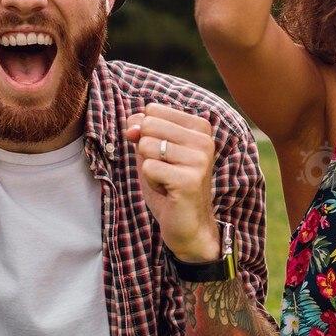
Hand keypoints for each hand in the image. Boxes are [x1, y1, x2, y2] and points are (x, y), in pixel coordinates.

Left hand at [124, 105, 223, 262]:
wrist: (189, 226)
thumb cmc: (169, 186)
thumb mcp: (153, 152)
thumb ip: (142, 131)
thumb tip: (132, 126)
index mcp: (199, 127)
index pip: (152, 110)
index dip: (146, 133)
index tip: (163, 155)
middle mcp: (204, 139)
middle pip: (149, 125)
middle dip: (146, 151)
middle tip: (164, 170)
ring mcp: (199, 159)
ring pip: (146, 146)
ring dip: (149, 168)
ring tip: (167, 181)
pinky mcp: (189, 179)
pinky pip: (148, 168)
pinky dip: (151, 182)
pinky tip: (168, 191)